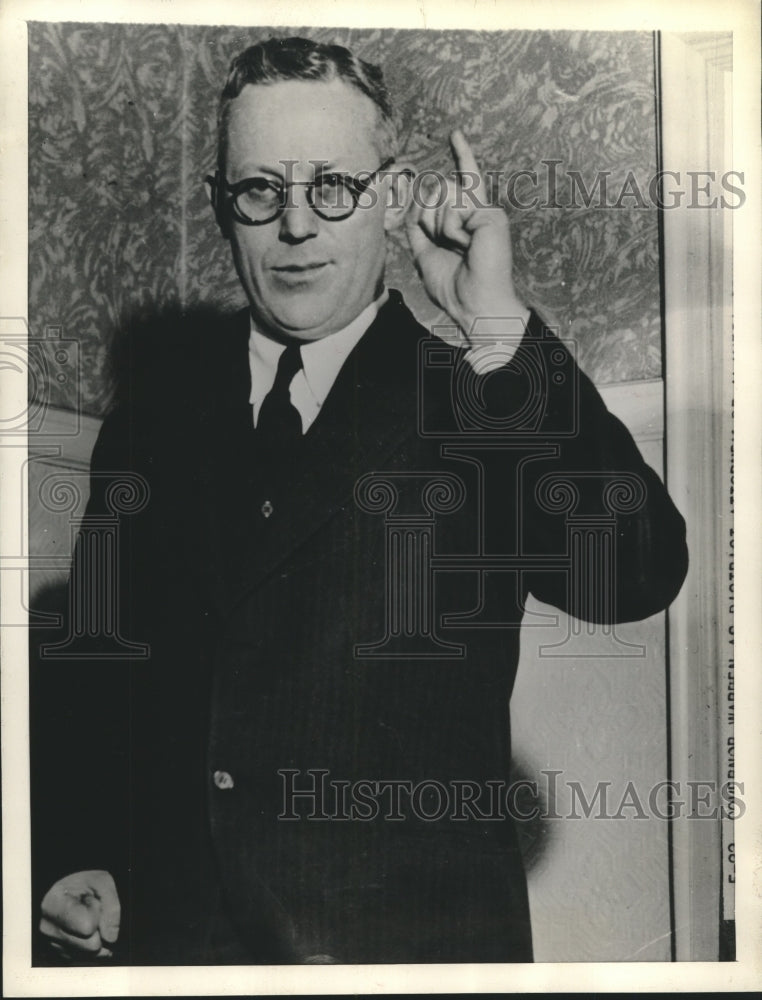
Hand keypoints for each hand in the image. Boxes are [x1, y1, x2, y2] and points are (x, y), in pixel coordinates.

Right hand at [39, 870, 119, 959]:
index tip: (90, 900)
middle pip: (91, 945)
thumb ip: (111, 906)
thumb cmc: (84, 882)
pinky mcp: (60, 953)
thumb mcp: (101, 881)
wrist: (69, 888)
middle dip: (100, 928)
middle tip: (91, 910)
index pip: (88, 927)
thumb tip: (111, 937)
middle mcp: (48, 929)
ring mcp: (52, 944)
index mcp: (53, 906)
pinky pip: (86, 957)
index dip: (97, 912)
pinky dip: (91, 944)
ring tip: (88, 918)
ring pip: (90, 954)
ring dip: (97, 937)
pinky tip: (85, 928)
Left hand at [405, 128, 529, 346]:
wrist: (474, 304)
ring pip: (442, 193)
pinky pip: (453, 209)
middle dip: (427, 217)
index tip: (456, 133)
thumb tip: (412, 204)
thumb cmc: (453, 287)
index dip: (462, 155)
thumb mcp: (424, 254)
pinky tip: (467, 245)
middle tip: (446, 245)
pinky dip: (451, 231)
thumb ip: (417, 228)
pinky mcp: (490, 213)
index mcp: (466, 219)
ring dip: (439, 225)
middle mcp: (478, 211)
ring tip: (459, 247)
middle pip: (437, 189)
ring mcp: (485, 211)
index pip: (462, 181)